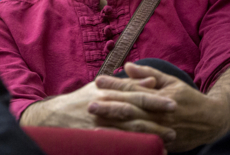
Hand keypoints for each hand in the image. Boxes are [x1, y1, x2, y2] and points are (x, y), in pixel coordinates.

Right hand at [21, 78, 176, 142]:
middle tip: (175, 125)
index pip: (135, 94)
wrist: (54, 116)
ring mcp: (99, 122)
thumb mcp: (100, 87)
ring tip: (166, 141)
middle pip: (134, 112)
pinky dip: (134, 147)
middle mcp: (104, 105)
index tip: (173, 103)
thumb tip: (151, 80)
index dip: (154, 99)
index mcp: (107, 91)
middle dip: (155, 120)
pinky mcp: (96, 137)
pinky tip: (147, 151)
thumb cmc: (79, 100)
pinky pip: (118, 143)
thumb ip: (127, 84)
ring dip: (148, 135)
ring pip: (128, 130)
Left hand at [95, 63, 225, 151]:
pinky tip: (115, 142)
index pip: (134, 89)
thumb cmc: (188, 97)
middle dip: (110, 107)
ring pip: (136, 129)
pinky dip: (129, 143)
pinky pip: (144, 144)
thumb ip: (148, 72)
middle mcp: (161, 114)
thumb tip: (127, 65)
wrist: (212, 121)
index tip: (98, 81)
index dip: (115, 85)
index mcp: (161, 96)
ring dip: (115, 127)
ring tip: (96, 123)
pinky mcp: (165, 144)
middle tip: (90, 104)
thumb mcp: (170, 80)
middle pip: (131, 109)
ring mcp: (163, 131)